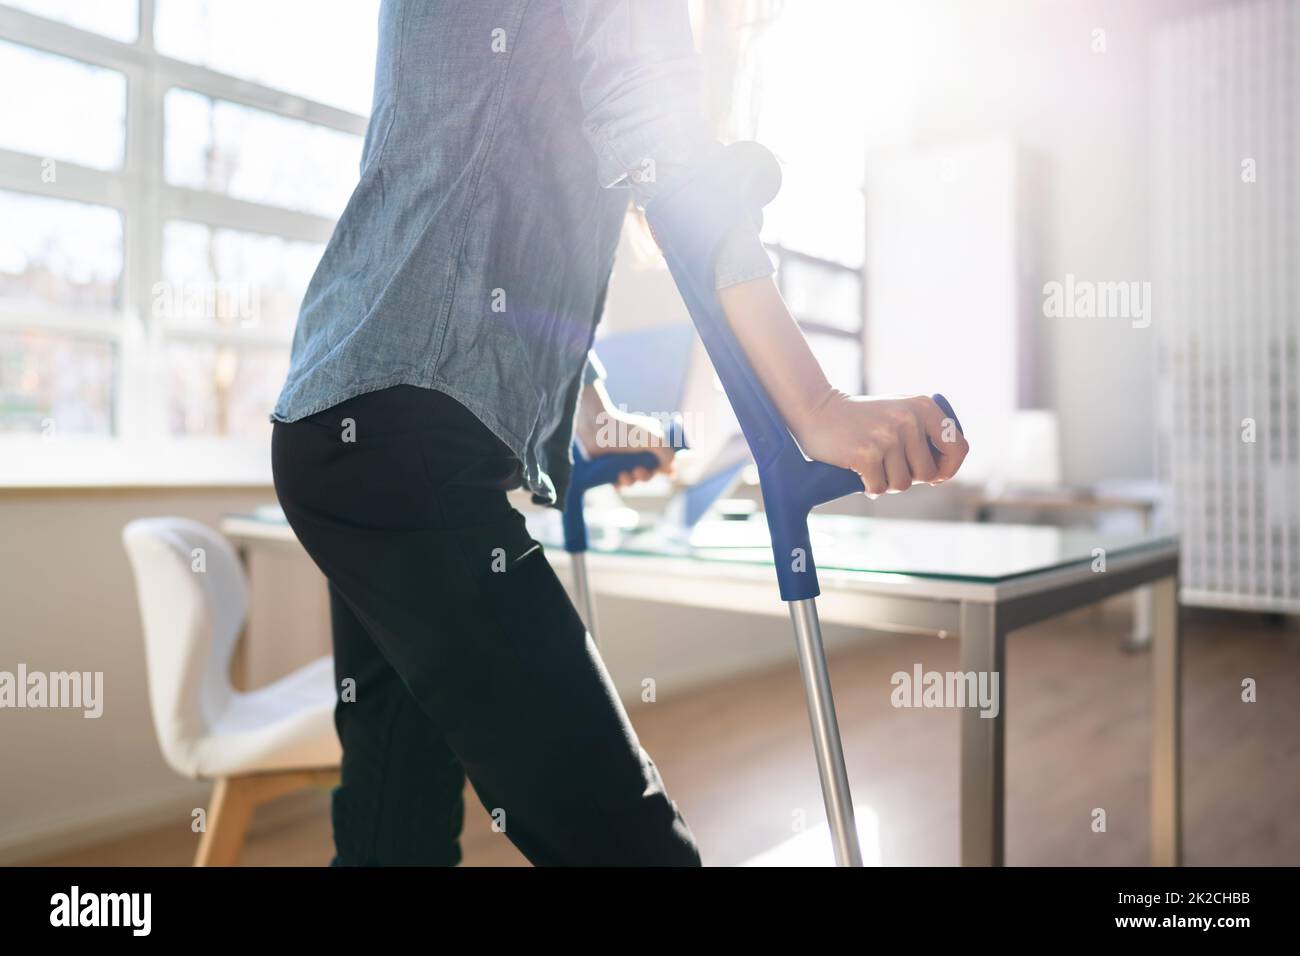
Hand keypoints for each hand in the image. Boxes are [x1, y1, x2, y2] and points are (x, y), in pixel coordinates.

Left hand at [573, 381, 676, 488]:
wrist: (595, 426)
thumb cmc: (625, 430)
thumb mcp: (654, 439)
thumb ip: (668, 454)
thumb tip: (672, 471)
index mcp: (651, 441)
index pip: (663, 460)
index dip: (665, 469)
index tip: (664, 473)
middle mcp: (639, 450)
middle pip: (649, 473)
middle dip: (645, 475)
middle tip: (637, 470)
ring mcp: (624, 458)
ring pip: (634, 479)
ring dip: (631, 481)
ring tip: (623, 474)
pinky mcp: (610, 466)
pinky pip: (618, 482)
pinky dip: (619, 484)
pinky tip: (617, 483)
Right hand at [792, 391, 968, 496]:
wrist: (817, 410)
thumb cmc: (860, 418)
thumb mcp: (899, 411)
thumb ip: (924, 430)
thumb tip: (944, 471)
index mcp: (923, 407)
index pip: (958, 447)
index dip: (949, 468)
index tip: (934, 475)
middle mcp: (909, 419)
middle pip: (928, 474)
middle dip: (909, 478)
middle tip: (889, 467)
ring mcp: (887, 437)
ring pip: (903, 484)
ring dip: (887, 484)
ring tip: (873, 467)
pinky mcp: (865, 454)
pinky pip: (879, 488)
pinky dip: (870, 487)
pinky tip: (859, 473)